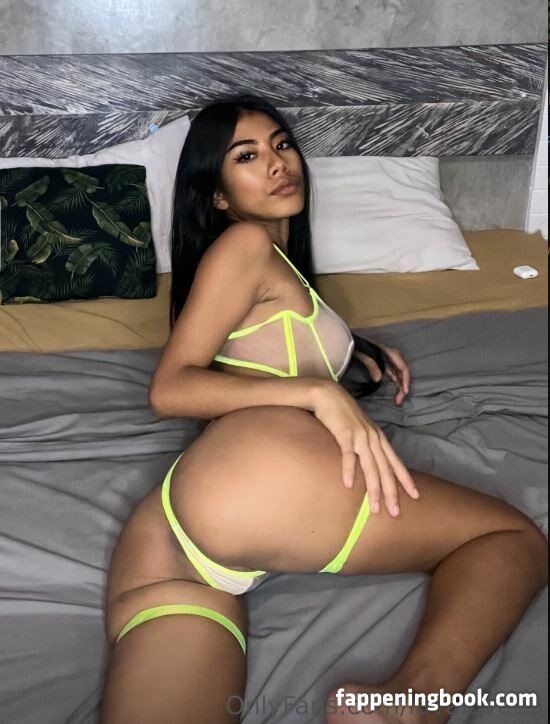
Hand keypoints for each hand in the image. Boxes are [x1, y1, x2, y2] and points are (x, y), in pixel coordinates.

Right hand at [311, 380, 419, 516]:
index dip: (406, 479)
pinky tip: (348, 484)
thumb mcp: (359, 429)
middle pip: (385, 469)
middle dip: (391, 492)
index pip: (395, 462)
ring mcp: (359, 436)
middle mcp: (372, 438)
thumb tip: (369, 461)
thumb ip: (365, 444)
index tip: (415, 496)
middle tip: (395, 512)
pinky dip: (348, 470)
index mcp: (378, 438)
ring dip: (373, 489)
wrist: (328, 394)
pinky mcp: (344, 434)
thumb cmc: (342, 413)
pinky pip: (348, 455)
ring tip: (374, 508)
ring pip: (370, 467)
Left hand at [356, 343, 410, 405]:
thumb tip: (378, 379)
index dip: (405, 380)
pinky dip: (394, 384)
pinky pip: (393, 376)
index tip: (404, 391)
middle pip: (402, 374)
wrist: (352, 343)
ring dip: (399, 388)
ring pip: (398, 376)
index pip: (403, 368)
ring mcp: (389, 362)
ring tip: (397, 400)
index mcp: (391, 354)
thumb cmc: (359, 347)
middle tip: (399, 401)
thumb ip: (372, 366)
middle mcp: (392, 358)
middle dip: (402, 387)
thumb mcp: (365, 356)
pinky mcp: (384, 366)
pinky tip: (394, 393)